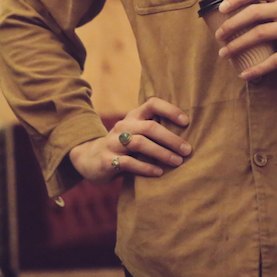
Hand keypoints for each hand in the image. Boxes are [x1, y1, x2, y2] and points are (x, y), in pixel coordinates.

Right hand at [68, 98, 191, 181]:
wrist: (89, 158)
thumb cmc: (123, 146)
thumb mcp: (135, 132)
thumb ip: (153, 130)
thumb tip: (187, 136)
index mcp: (133, 116)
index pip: (152, 104)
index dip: (170, 110)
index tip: (186, 121)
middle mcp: (123, 126)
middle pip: (149, 127)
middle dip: (171, 139)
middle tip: (187, 150)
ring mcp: (114, 142)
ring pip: (140, 144)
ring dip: (162, 153)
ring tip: (177, 162)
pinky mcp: (108, 160)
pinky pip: (129, 163)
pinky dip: (146, 168)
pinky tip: (159, 173)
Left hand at [215, 0, 276, 80]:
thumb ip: (275, 2)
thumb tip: (245, 8)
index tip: (222, 9)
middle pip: (252, 14)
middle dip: (231, 25)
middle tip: (219, 35)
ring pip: (259, 35)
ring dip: (237, 45)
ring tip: (225, 53)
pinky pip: (275, 60)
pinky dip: (257, 68)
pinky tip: (246, 73)